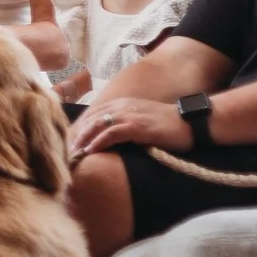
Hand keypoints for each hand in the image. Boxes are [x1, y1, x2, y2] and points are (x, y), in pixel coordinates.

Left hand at [70, 97, 188, 157]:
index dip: (80, 127)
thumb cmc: (169, 125)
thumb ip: (126, 125)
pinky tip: (90, 150)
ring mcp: (129, 115)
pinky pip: (111, 133)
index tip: (69, 140)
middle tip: (65, 149)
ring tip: (73, 152)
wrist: (191, 122)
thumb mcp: (142, 121)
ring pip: (97, 125)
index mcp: (122, 104)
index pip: (93, 114)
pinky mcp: (136, 126)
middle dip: (77, 134)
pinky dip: (98, 141)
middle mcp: (122, 106)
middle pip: (91, 119)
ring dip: (83, 139)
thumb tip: (111, 139)